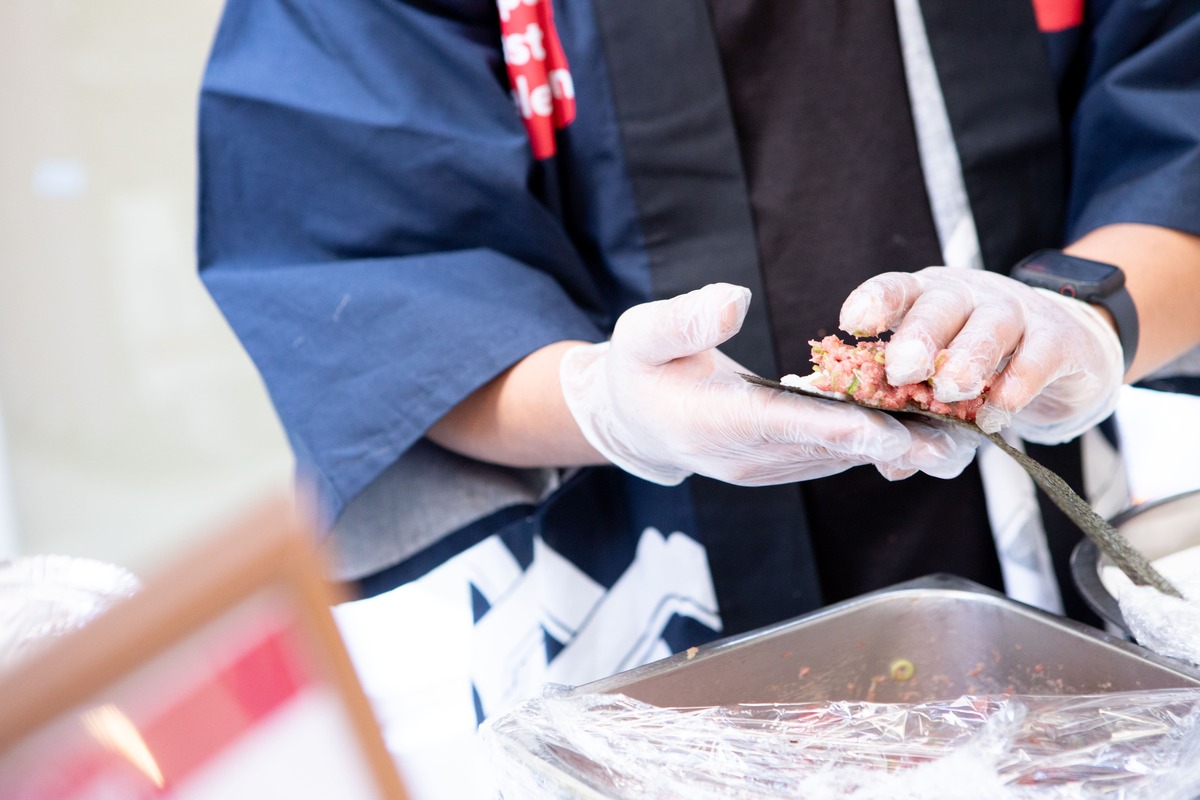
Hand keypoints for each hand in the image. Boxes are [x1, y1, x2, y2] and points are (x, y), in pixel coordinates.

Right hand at [559, 283, 979, 485]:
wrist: (634, 423)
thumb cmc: (636, 371)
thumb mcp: (640, 334)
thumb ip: (684, 320)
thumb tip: (735, 299)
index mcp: (713, 423)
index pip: (781, 424)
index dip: (837, 426)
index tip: (888, 429)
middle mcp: (749, 455)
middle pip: (829, 449)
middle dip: (894, 445)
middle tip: (958, 442)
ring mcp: (770, 465)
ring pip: (843, 456)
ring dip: (901, 449)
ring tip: (965, 438)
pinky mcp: (785, 463)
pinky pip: (838, 452)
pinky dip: (881, 442)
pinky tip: (930, 427)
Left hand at [839, 267, 1124, 442]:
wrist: (1065, 351)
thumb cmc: (980, 365)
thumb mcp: (940, 385)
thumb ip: (913, 419)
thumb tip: (891, 467)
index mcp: (925, 299)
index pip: (896, 289)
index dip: (875, 302)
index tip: (853, 325)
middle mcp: (967, 296)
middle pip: (940, 305)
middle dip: (919, 336)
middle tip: (902, 369)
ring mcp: (1015, 312)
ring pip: (990, 325)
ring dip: (968, 357)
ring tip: (951, 390)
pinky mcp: (1058, 339)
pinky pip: (1037, 357)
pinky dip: (1017, 385)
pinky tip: (997, 413)